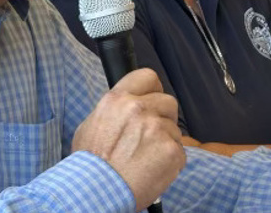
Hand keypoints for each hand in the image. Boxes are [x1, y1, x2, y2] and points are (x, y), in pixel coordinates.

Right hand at [71, 68, 183, 210]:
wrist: (96, 193)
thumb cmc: (90, 166)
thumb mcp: (90, 126)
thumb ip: (114, 111)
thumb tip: (126, 106)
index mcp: (118, 100)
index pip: (147, 77)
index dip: (153, 89)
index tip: (154, 99)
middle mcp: (139, 109)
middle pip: (168, 102)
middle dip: (164, 117)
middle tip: (152, 135)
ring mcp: (157, 129)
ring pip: (175, 129)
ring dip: (166, 141)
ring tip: (147, 158)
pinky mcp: (172, 150)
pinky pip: (180, 151)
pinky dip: (171, 161)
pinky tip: (153, 169)